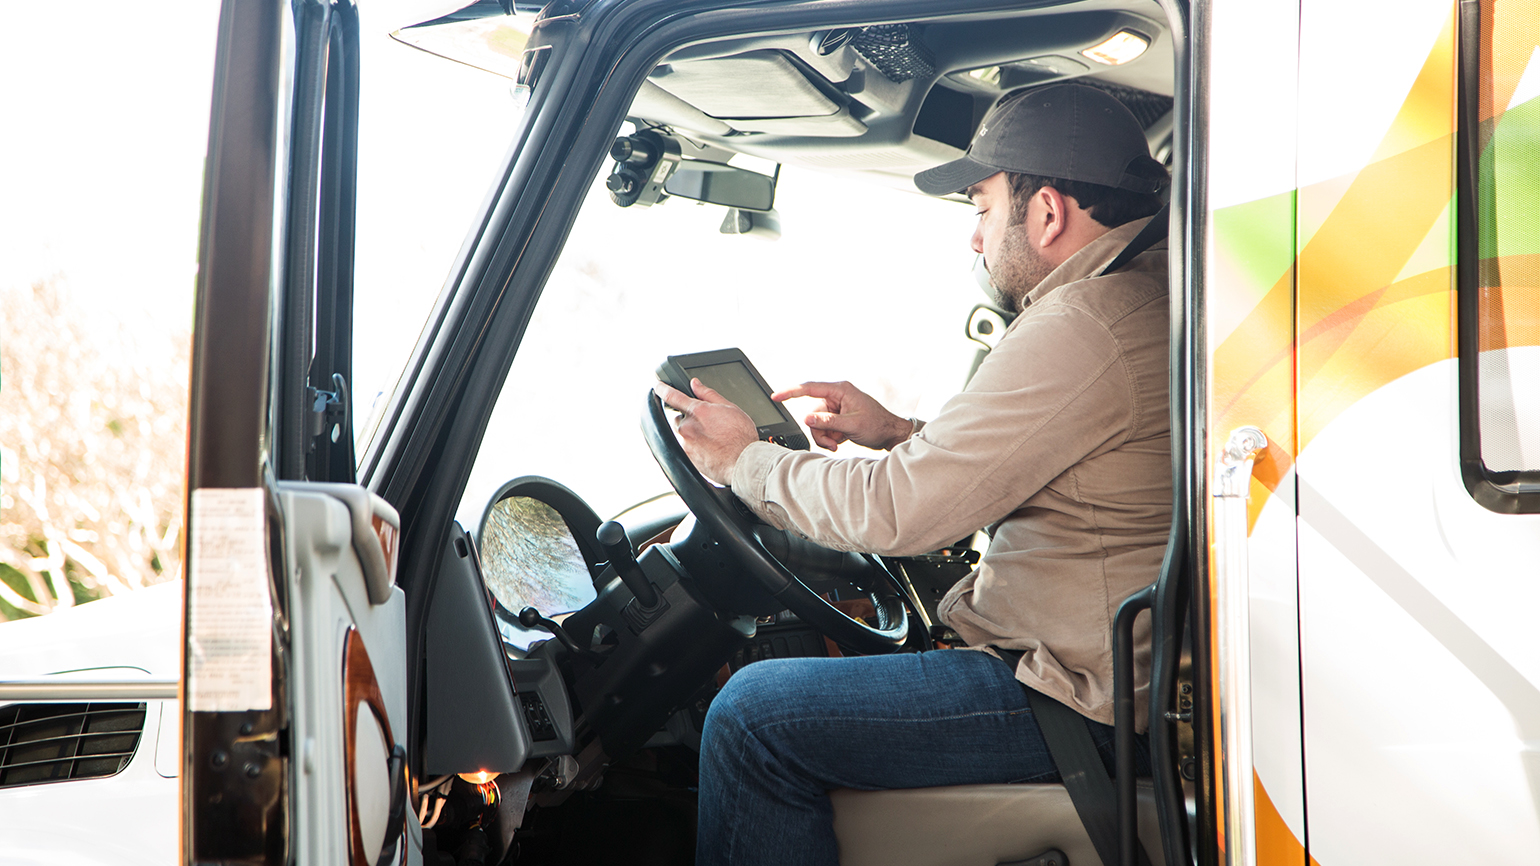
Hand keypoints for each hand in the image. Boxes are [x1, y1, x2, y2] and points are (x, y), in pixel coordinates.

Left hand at [654, 379, 759, 483]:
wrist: (743, 463)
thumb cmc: (741, 438)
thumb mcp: (730, 408)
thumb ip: (709, 394)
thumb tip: (696, 384)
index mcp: (698, 412)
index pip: (673, 396)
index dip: (663, 389)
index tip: (657, 386)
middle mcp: (688, 428)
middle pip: (681, 418)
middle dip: (691, 418)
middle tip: (710, 425)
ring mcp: (686, 444)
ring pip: (684, 434)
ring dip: (694, 433)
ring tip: (714, 439)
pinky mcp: (687, 458)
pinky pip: (687, 447)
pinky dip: (696, 446)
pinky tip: (711, 449)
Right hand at [772, 381, 911, 451]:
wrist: (890, 434)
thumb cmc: (878, 425)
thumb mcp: (851, 425)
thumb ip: (827, 421)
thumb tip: (806, 418)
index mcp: (840, 390)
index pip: (809, 388)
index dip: (790, 392)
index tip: (776, 396)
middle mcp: (837, 396)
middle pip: (812, 413)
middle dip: (820, 431)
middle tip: (831, 443)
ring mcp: (837, 407)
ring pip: (817, 423)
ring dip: (825, 436)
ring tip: (837, 443)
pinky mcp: (837, 417)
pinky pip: (824, 427)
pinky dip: (829, 437)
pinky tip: (841, 440)